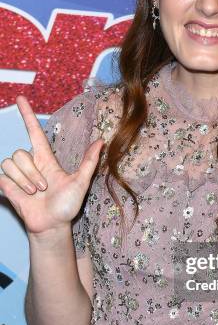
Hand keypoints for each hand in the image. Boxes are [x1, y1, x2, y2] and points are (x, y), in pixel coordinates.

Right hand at [0, 95, 104, 233]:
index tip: (21, 99)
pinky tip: (25, 195)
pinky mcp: (8, 185)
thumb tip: (101, 142)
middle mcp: (31, 164)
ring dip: (26, 180)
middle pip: (21, 153)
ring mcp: (19, 175)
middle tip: (44, 187)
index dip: (27, 116)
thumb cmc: (67, 206)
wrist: (52, 225)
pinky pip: (5, 176)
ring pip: (12, 163)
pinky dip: (16, 186)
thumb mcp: (81, 182)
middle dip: (32, 172)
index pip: (34, 132)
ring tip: (36, 192)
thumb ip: (89, 161)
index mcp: (46, 159)